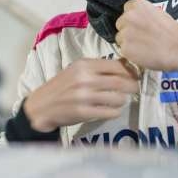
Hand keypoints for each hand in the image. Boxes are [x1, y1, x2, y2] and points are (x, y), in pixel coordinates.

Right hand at [24, 59, 138, 132]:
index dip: (130, 71)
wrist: (42, 105)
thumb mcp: (76, 70)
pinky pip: (111, 112)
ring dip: (123, 100)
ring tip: (120, 100)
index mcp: (84, 65)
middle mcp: (84, 79)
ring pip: (118, 98)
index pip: (117, 66)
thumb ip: (97, 67)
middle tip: (135, 88)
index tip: (135, 75)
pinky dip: (115, 111)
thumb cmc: (62, 86)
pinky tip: (111, 110)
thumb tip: (126, 65)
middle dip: (133, 86)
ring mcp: (84, 96)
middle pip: (121, 82)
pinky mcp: (83, 112)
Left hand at [115, 0, 177, 71]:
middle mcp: (128, 16)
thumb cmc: (173, 33)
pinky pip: (123, 50)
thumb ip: (144, 14)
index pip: (126, 9)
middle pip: (120, 23)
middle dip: (128, 30)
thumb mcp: (158, 13)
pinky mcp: (125, 47)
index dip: (133, 18)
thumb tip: (137, 19)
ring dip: (128, 42)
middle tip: (141, 36)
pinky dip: (130, 52)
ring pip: (120, 37)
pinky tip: (142, 52)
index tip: (138, 24)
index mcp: (138, 5)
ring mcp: (125, 32)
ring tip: (143, 45)